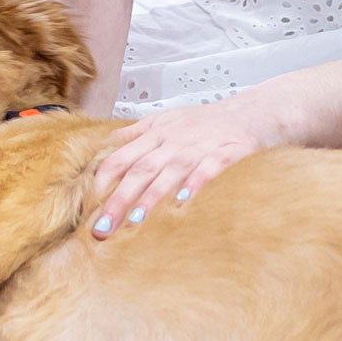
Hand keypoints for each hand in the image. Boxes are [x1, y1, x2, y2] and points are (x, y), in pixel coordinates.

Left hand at [88, 93, 287, 237]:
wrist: (254, 111)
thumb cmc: (207, 121)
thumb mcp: (166, 119)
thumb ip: (135, 134)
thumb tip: (105, 147)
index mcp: (156, 134)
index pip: (121, 158)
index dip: (103, 181)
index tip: (87, 208)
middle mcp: (174, 140)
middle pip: (140, 170)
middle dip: (119, 200)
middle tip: (102, 229)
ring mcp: (200, 146)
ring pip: (171, 171)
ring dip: (153, 196)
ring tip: (136, 221)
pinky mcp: (228, 152)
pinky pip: (210, 168)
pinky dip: (197, 182)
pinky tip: (185, 200)